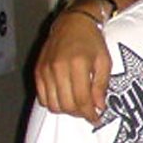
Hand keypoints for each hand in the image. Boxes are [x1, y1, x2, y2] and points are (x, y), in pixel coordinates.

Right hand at [34, 8, 112, 123]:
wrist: (72, 23)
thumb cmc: (92, 42)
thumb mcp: (104, 61)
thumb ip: (101, 85)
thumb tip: (99, 107)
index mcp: (77, 65)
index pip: (81, 99)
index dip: (89, 113)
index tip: (97, 118)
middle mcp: (58, 69)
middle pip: (66, 105)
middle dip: (79, 113)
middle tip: (89, 112)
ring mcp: (45, 71)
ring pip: (52, 104)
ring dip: (66, 110)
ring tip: (78, 105)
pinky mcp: (38, 72)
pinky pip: (42, 97)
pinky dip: (53, 103)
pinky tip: (65, 98)